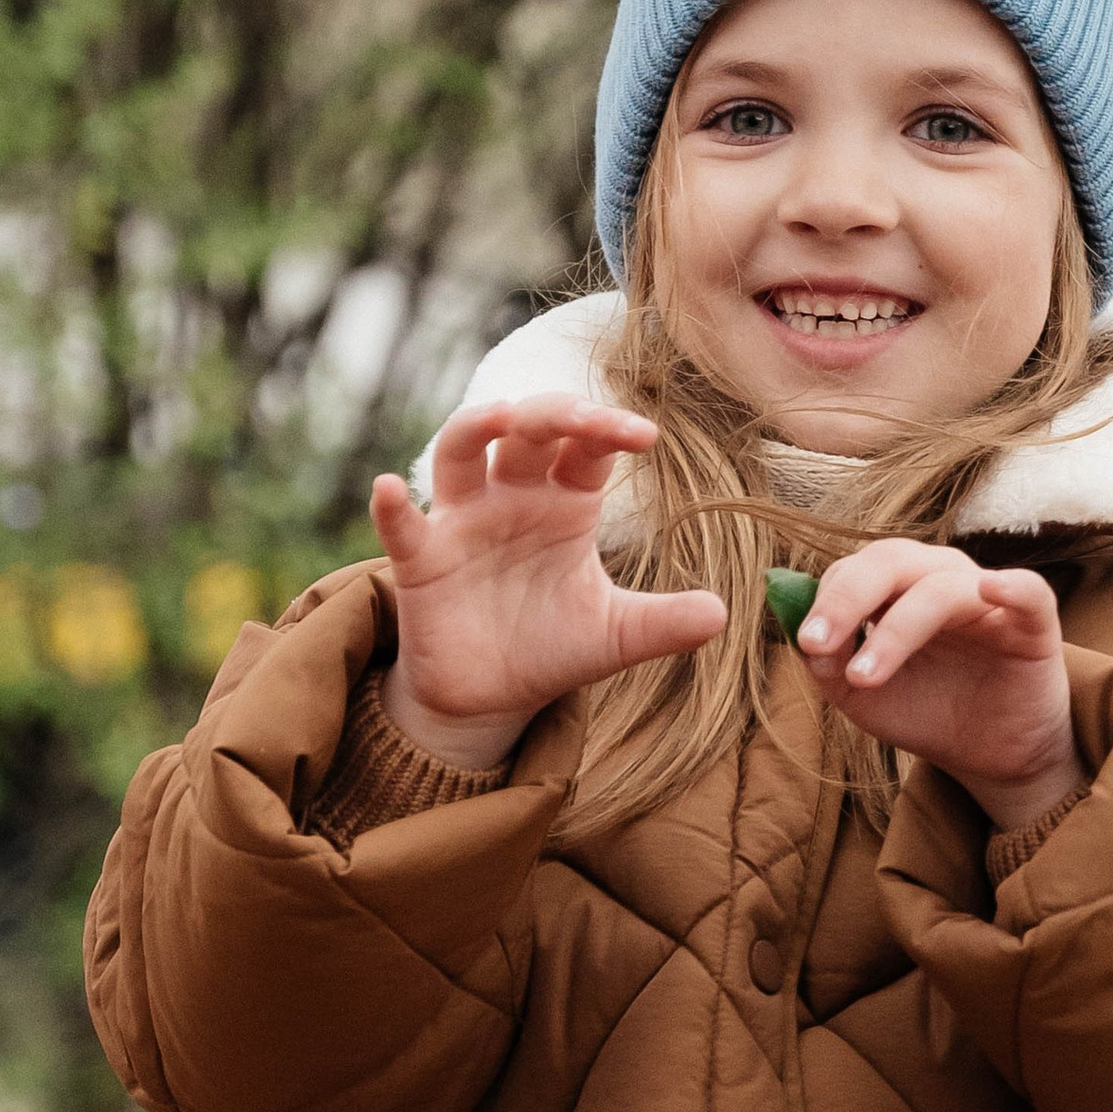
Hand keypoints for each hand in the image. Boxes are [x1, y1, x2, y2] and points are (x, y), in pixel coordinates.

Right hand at [371, 393, 726, 766]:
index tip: (645, 437)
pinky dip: (392, 505)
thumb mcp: (616, 637)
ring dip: (478, 425)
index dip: (611, 430)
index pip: (589, 445)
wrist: (492, 699)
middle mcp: (513, 496)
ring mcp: (463, 521)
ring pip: (461, 450)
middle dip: (555, 412)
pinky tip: (389, 489)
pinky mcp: (422, 560)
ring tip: (503, 416)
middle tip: (586, 418)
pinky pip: (403, 526)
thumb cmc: (552, 647)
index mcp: (566, 501)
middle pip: (529, 428)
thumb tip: (723, 614)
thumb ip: (664, 623)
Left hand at [793, 540, 1083, 830]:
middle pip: (890, 561)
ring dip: (897, 629)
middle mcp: (939, 579)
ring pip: (941, 589)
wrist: (988, 755)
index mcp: (896, 588)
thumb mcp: (864, 697)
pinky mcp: (1034, 623)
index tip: (806, 644)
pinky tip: (991, 590)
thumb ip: (830, 666)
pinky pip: (1029, 592)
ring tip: (865, 677)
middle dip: (848, 599)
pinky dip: (1012, 587)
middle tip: (818, 643)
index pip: (855, 571)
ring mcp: (987, 597)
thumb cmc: (925, 711)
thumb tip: (806, 639)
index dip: (826, 601)